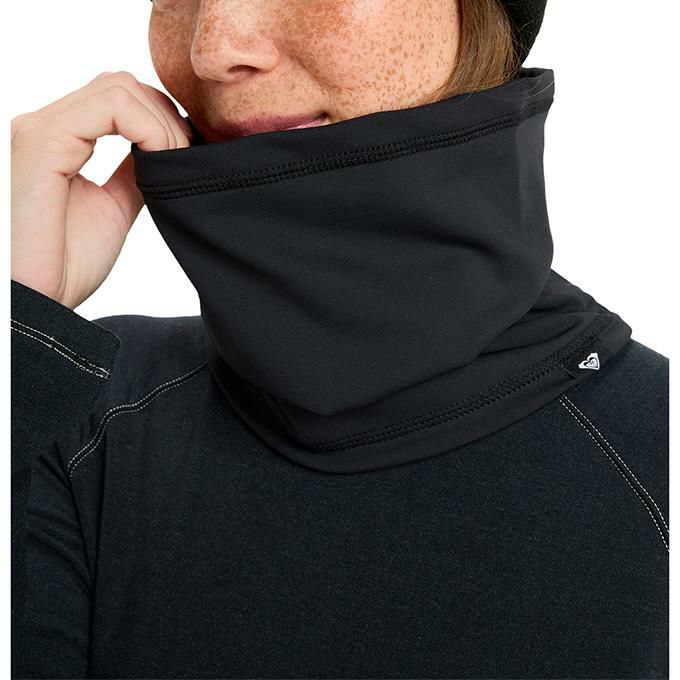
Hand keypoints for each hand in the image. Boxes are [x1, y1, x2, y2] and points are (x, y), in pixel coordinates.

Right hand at [11, 70, 191, 308]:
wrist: (38, 300)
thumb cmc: (65, 264)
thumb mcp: (114, 208)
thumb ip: (132, 174)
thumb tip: (161, 151)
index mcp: (59, 139)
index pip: (118, 98)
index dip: (161, 120)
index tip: (185, 156)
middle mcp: (46, 125)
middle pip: (122, 85)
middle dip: (166, 118)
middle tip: (186, 160)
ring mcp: (40, 128)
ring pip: (120, 89)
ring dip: (162, 125)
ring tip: (174, 165)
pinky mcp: (42, 141)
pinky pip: (111, 107)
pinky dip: (151, 129)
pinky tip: (161, 160)